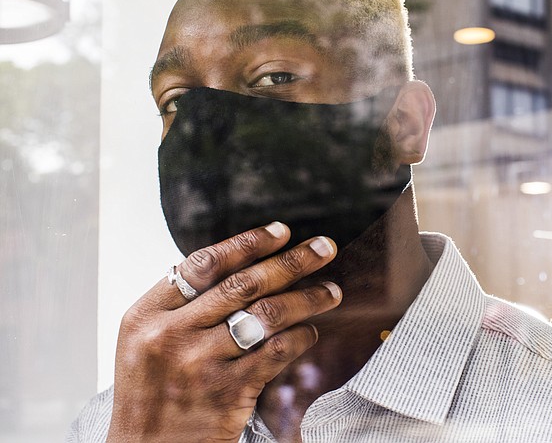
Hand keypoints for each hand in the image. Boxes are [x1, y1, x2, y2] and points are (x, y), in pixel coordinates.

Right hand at [106, 223, 341, 441]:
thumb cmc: (153, 392)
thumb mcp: (146, 341)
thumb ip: (184, 304)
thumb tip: (244, 263)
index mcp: (146, 315)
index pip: (204, 264)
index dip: (248, 243)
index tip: (281, 232)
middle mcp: (170, 336)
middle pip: (244, 284)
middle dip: (292, 261)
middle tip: (324, 248)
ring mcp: (200, 365)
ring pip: (268, 315)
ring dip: (307, 298)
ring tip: (332, 290)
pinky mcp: (228, 393)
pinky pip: (277, 352)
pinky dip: (301, 336)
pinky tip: (310, 332)